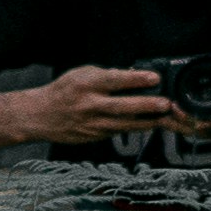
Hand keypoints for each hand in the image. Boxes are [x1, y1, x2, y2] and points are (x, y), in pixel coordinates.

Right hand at [34, 61, 177, 144]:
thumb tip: (136, 76)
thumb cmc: (64, 90)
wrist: (40, 116)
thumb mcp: (82, 74)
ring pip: (126, 124)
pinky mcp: (96, 136)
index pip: (114, 80)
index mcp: (86, 84)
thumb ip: (108, 75)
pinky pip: (121, 131)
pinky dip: (138, 127)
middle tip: (166, 104)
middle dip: (147, 106)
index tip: (155, 78)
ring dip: (150, 122)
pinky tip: (154, 123)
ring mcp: (93, 124)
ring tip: (170, 118)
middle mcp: (90, 105)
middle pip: (122, 106)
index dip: (135, 79)